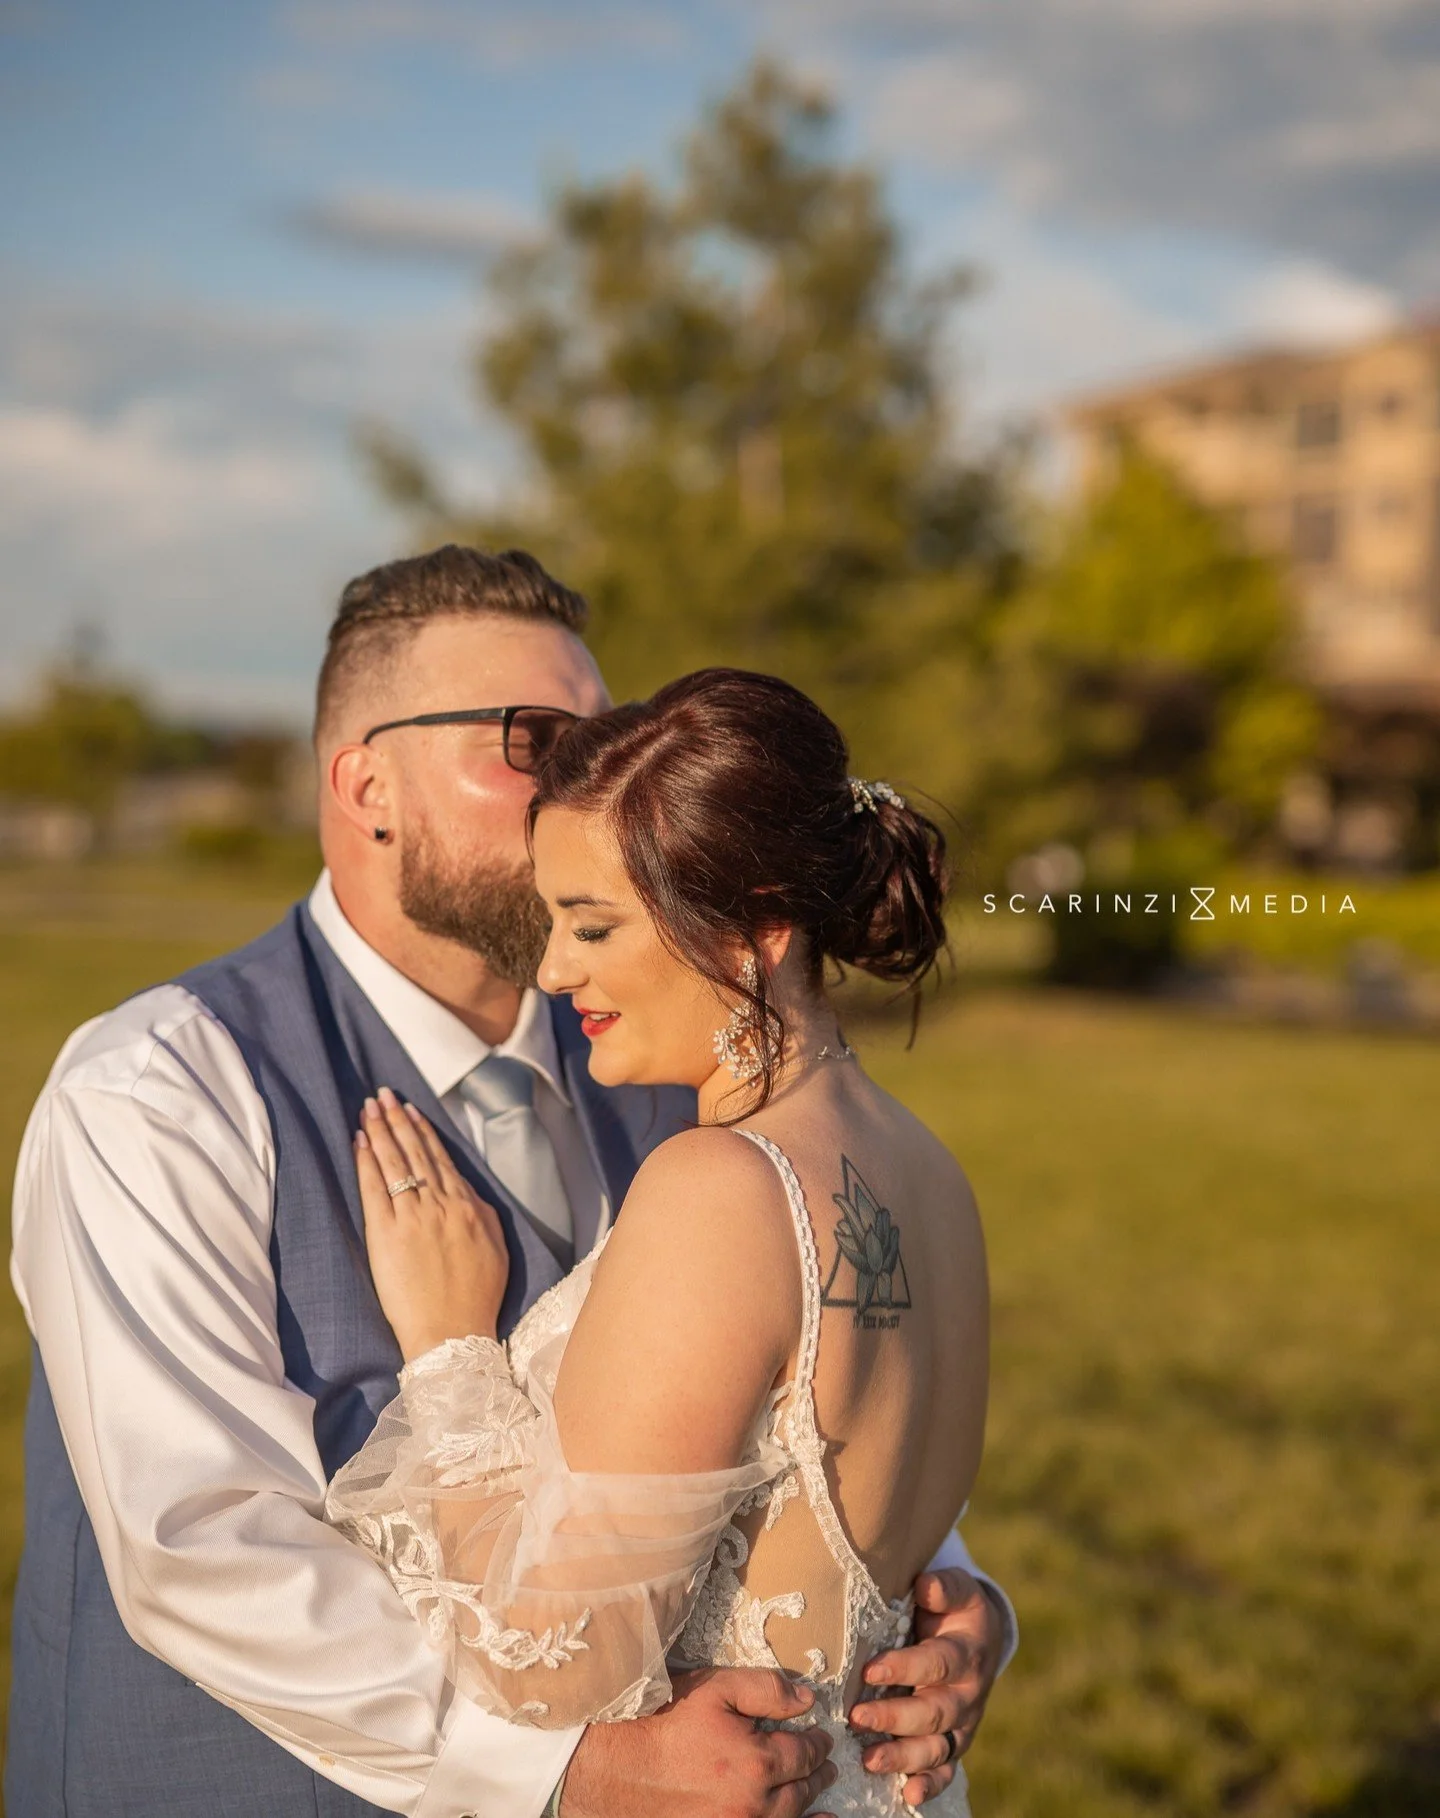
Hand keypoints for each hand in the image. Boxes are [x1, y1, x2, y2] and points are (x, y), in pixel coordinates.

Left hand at [354, 1088, 509, 1361]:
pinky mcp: (387, 1233)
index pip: (441, 1158)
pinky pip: (375, 1188)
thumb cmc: (477, 1297)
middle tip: (383, 1094)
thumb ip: (481, 1214)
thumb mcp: (495, 1248)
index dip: (423, 1131)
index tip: (411, 1110)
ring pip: (395, 1162)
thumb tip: (466, 1193)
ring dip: (381, 1131)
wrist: (453, 1331)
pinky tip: (360, 1141)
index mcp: (468, 1205)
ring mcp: (413, 1216)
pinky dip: (367, 1162)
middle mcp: (441, 1203)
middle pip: (415, 1152)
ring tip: (369, 1108)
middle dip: (398, 1120)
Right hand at [562, 1667, 837, 1817]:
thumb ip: (766, 1690)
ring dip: (809, 1806)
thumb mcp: (716, 1689)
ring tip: (820, 1796)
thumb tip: (808, 1700)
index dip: (818, 1743)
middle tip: (827, 1764)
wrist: (619, 1767)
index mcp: (758, 1763)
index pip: (805, 1754)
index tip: (822, 1736)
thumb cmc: (666, 1722)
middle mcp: (753, 1805)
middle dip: (818, 1774)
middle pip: (801, 1791)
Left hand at [849, 1567, 1003, 1807]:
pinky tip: (910, 1796)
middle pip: (934, 1712)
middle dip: (894, 1718)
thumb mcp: (957, 1590)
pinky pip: (947, 1770)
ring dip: (904, 1757)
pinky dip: (931, 1786)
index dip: (905, 1668)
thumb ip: (944, 1588)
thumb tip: (926, 1586)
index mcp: (967, 1653)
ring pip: (937, 1747)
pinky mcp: (956, 1743)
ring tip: (869, 1760)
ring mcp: (963, 1723)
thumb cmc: (956, 1609)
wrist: (983, 1637)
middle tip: (856, 1718)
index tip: (870, 1671)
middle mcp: (967, 1694)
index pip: (936, 1664)